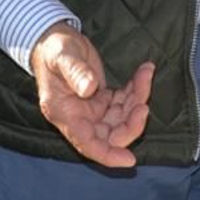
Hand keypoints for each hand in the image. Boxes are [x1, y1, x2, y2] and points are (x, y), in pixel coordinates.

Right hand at [29, 22, 154, 167]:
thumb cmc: (53, 49)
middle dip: (132, 122)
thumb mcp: (62, 56)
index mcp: (65, 114)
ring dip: (138, 100)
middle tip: (143, 103)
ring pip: (122, 118)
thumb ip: (75, 72)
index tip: (129, 160)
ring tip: (145, 73)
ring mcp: (92, 110)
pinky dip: (136, 91)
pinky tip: (142, 73)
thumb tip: (90, 88)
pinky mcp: (102, 99)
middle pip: (112, 134)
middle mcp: (79, 117)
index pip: (87, 144)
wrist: (53, 39)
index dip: (108, 155)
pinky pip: (125, 103)